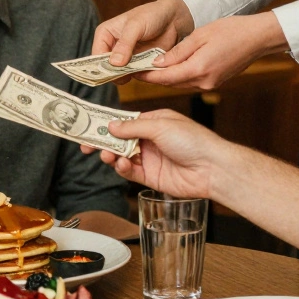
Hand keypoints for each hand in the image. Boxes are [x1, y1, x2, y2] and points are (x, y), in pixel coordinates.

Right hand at [92, 109, 229, 199]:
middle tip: (86, 145)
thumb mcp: (160, 126)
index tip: (89, 126)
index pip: (125, 122)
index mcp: (154, 122)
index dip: (106, 124)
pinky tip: (121, 164)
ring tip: (107, 155)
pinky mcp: (151, 176)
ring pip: (122, 156)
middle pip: (120, 140)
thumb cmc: (194, 141)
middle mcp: (151, 139)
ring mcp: (150, 158)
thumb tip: (111, 125)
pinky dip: (122, 168)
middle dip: (103, 142)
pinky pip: (130, 172)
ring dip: (111, 155)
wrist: (212, 169)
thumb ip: (132, 127)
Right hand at [93, 0, 195, 69]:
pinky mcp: (137, 64)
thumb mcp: (136, 26)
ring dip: (128, 76)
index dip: (102, 65)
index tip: (113, 71)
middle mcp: (112, 47)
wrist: (173, 19)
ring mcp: (125, 57)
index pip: (96, 54)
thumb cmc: (151, 15)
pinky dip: (139, 76)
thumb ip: (125, 44)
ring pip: (120, 73)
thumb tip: (114, 63)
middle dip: (114, 73)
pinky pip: (134, 75)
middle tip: (125, 76)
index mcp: (105, 34)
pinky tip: (146, 72)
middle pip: (106, 67)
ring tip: (138, 71)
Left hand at [139, 12, 289, 89]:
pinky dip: (178, 76)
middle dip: (152, 77)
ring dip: (164, 77)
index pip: (164, 77)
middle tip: (134, 69)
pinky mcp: (214, 83)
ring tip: (147, 68)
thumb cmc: (231, 30)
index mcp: (198, 69)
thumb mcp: (200, 35)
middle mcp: (203, 82)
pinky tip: (170, 68)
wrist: (257, 38)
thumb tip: (157, 63)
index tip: (131, 71)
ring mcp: (210, 85)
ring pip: (179, 83)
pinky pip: (190, 82)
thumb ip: (177, 52)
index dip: (146, 75)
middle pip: (170, 83)